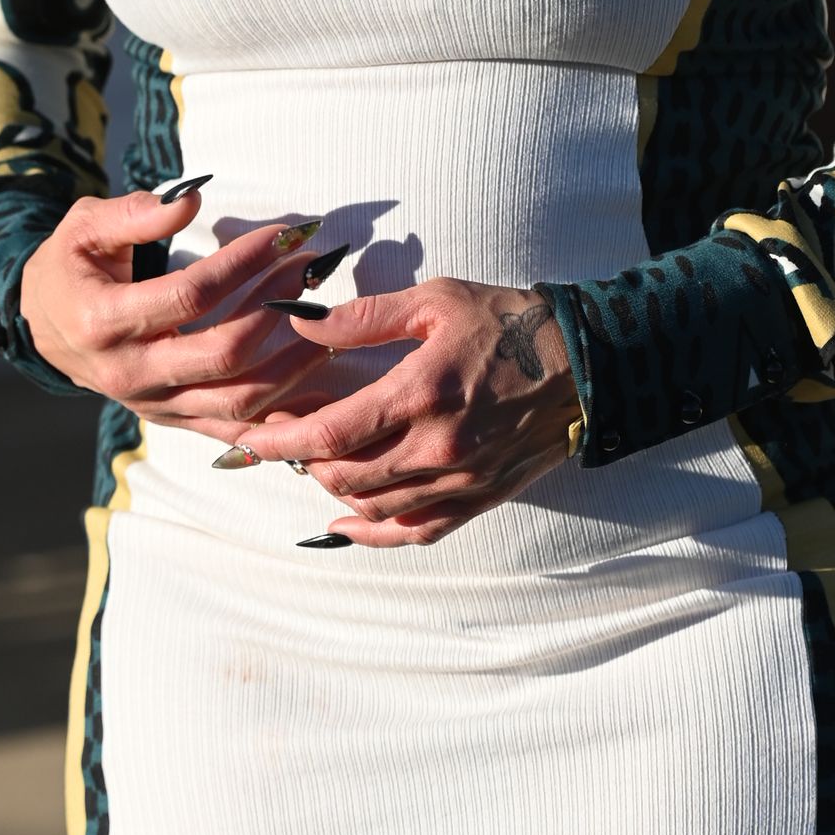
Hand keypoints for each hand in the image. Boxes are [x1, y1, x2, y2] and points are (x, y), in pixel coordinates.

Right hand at [20, 186, 331, 430]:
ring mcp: (155, 405)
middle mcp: (130, 374)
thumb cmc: (70, 266)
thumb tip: (193, 197)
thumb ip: (135, 212)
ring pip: (238, 401)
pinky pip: (236, 431)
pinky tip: (321, 392)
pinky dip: (282, 419)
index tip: (283, 234)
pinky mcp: (174, 421)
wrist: (43, 328)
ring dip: (293, 363)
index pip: (190, 295)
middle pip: (224, 354)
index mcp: (103, 322)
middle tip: (311, 269)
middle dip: (277, 308)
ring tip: (329, 321)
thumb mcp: (85, 226)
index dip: (242, 262)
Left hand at [240, 282, 580, 544]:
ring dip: (332, 489)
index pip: (332, 434)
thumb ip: (364, 317)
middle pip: (345, 476)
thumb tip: (299, 324)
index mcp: (422, 393)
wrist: (585, 362)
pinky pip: (415, 532)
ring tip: (312, 461)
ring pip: (373, 507)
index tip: (250, 434)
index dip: (281, 440)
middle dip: (300, 461)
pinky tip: (342, 524)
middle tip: (279, 436)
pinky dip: (372, 535)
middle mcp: (439, 447)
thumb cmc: (508, 321)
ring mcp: (460, 479)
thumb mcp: (435, 300)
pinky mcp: (478, 498)